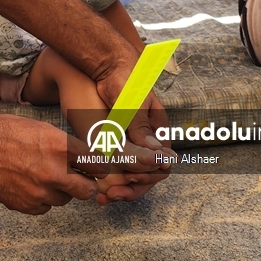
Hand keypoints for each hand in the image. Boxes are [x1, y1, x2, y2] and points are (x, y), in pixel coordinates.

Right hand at [0, 114, 98, 213]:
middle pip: (87, 190)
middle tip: (79, 180)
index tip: (96, 169)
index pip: (97, 165)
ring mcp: (41, 192)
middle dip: (85, 185)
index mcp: (62, 148)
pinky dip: (41, 199)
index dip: (97, 167)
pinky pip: (44, 207)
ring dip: (60, 191)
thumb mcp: (43, 129)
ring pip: (64, 200)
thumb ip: (65, 145)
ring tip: (42, 177)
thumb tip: (85, 157)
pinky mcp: (27, 205)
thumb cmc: (7, 132)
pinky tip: (28, 184)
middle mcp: (56, 173)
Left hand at [92, 59, 171, 202]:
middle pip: (147, 173)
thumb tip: (157, 157)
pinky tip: (97, 187)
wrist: (102, 64)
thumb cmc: (123, 78)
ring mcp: (129, 141)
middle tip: (112, 195)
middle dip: (132, 187)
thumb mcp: (133, 103)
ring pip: (131, 174)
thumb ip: (141, 129)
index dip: (148, 176)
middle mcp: (145, 139)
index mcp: (157, 130)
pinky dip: (109, 178)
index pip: (162, 163)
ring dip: (121, 187)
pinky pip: (116, 167)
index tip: (130, 180)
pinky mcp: (113, 142)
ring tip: (103, 196)